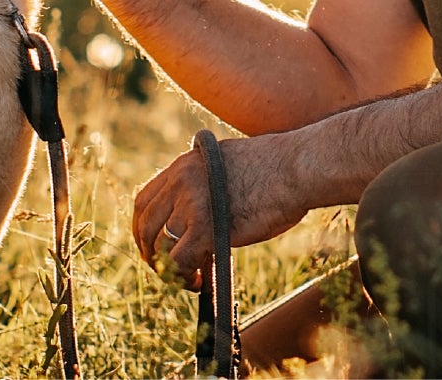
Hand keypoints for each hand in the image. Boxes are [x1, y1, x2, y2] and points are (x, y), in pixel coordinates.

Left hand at [132, 133, 312, 287]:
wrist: (299, 169)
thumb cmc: (276, 174)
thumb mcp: (228, 172)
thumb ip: (204, 189)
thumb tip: (191, 225)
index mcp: (187, 162)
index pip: (144, 200)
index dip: (143, 231)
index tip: (154, 249)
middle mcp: (183, 176)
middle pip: (145, 225)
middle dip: (152, 255)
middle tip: (172, 271)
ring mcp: (192, 198)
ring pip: (160, 246)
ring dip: (169, 270)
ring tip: (191, 278)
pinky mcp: (206, 223)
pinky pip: (179, 261)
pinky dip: (184, 277)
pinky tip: (200, 279)